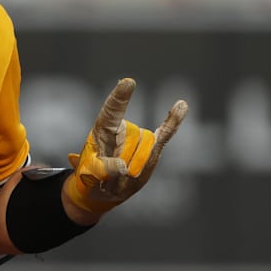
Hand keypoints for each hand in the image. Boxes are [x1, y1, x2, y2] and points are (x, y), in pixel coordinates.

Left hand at [65, 78, 186, 217]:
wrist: (102, 188)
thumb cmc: (91, 176)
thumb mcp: (89, 175)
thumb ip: (104, 169)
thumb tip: (123, 167)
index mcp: (102, 130)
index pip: (111, 110)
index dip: (119, 97)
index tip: (127, 82)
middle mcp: (121, 128)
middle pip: (135, 138)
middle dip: (127, 159)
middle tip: (114, 176)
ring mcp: (137, 137)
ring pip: (149, 146)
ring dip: (138, 165)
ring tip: (124, 175)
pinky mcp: (152, 147)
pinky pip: (165, 133)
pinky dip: (173, 121)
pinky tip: (181, 106)